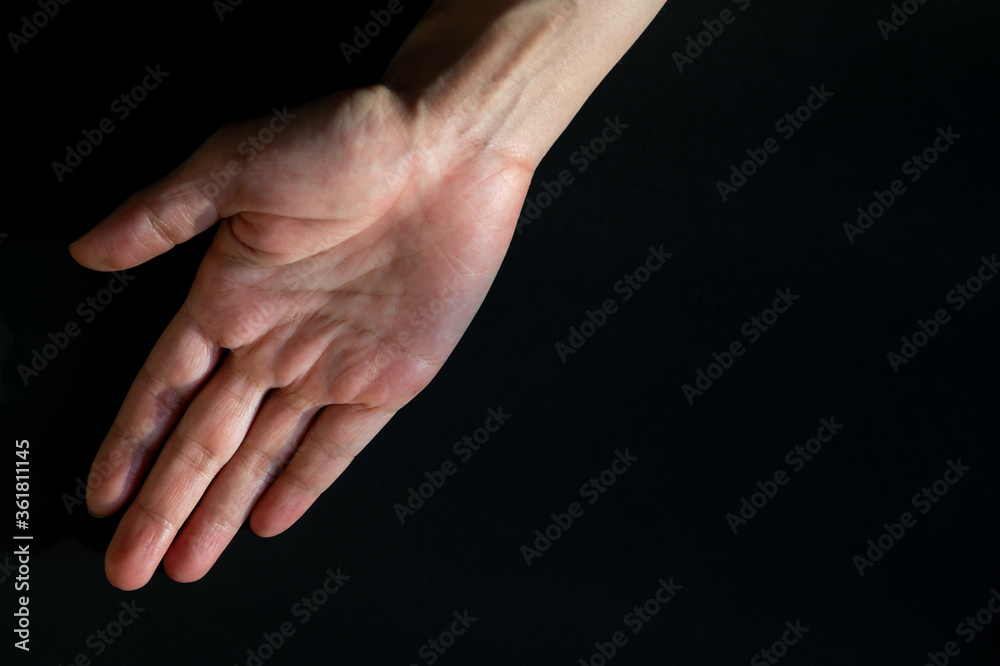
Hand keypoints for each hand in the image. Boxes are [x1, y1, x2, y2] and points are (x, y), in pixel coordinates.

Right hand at [71, 85, 531, 589]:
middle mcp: (274, 339)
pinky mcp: (389, 375)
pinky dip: (306, 482)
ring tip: (186, 562)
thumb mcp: (239, 165)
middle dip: (167, 502)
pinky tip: (269, 520)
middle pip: (206, 439)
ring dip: (223, 507)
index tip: (102, 494)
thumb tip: (89, 248)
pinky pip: (341, 443)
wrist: (448, 147)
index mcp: (231, 294)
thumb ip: (163, 214)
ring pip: (263, 452)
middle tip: (131, 563)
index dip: (132, 444)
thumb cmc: (348, 140)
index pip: (164, 390)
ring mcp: (331, 362)